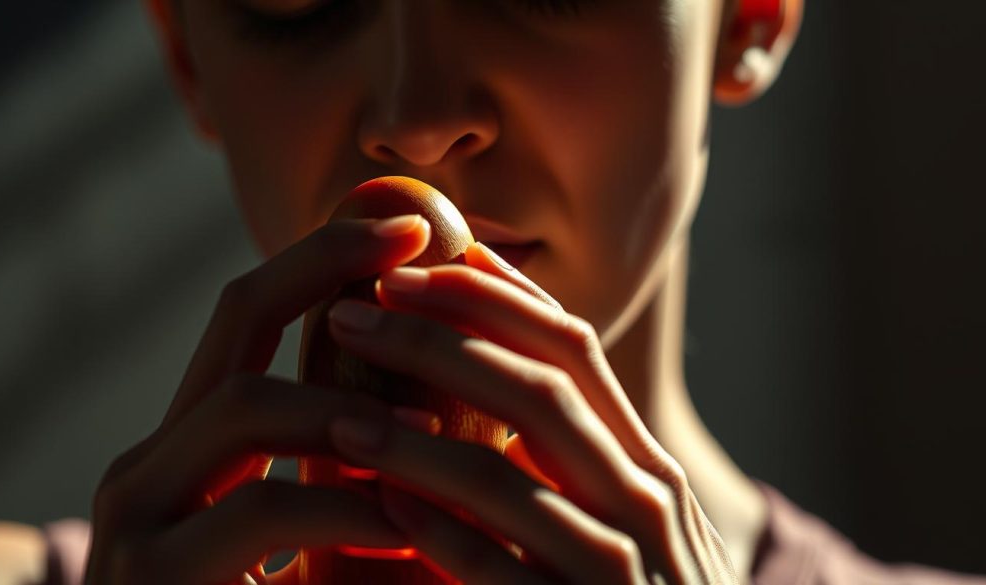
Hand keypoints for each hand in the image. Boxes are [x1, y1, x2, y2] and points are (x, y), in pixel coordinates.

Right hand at [84, 215, 438, 584]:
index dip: (325, 255)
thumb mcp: (313, 533)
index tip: (410, 224)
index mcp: (190, 447)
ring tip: (438, 427)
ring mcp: (135, 520)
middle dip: (329, 269)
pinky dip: (351, 506)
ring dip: (356, 407)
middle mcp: (149, 465)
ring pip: (250, 408)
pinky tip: (409, 529)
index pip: (249, 315)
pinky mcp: (148, 581)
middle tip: (416, 242)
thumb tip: (438, 388)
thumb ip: (343, 462)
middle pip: (236, 321)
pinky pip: (264, 508)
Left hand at [323, 242, 738, 583]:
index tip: (417, 266)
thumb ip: (566, 459)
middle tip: (358, 313)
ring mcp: (624, 567)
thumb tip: (472, 382)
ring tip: (342, 417)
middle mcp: (644, 500)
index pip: (572, 348)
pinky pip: (499, 571)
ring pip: (511, 478)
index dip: (494, 296)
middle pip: (542, 389)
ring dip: (418, 441)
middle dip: (444, 339)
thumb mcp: (616, 518)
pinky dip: (439, 534)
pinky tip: (382, 508)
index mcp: (640, 462)